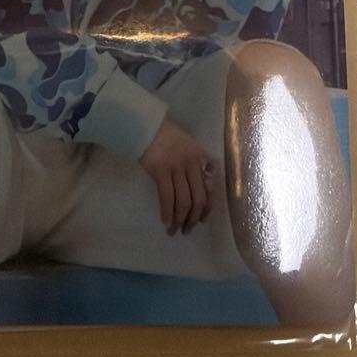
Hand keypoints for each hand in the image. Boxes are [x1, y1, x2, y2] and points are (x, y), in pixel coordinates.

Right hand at [139, 118, 218, 234]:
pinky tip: (165, 222)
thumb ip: (197, 164)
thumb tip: (204, 187)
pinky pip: (166, 197)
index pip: (210, 188)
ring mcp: (176, 168)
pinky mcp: (161, 171)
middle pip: (198, 199)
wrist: (147, 126)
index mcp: (200, 158)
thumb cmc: (166, 137)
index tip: (202, 220)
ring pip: (183, 201)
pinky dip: (167, 212)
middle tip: (187, 229)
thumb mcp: (189, 146)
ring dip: (180, 220)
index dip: (207, 208)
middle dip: (193, 218)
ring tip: (174, 230)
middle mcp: (192, 164)